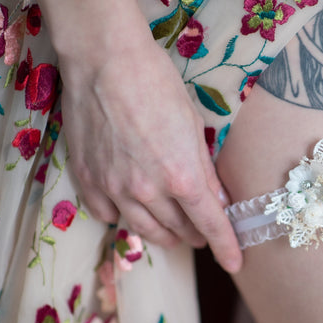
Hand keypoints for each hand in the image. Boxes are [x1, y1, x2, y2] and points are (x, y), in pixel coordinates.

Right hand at [59, 32, 242, 273]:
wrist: (105, 59)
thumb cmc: (158, 85)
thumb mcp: (194, 126)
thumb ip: (205, 170)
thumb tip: (218, 200)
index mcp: (181, 177)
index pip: (210, 224)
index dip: (226, 246)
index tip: (235, 263)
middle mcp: (147, 190)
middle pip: (178, 230)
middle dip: (196, 236)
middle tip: (203, 233)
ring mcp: (113, 188)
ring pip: (144, 229)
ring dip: (165, 235)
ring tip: (175, 233)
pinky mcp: (88, 179)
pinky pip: (108, 215)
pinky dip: (125, 219)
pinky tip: (133, 212)